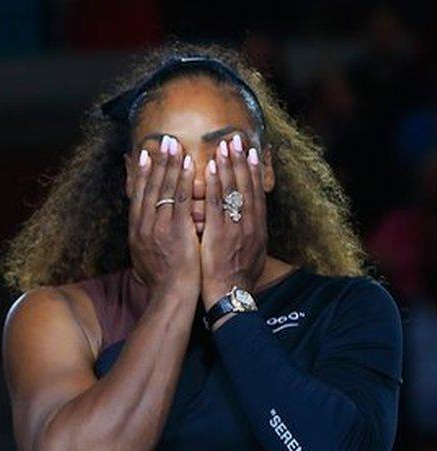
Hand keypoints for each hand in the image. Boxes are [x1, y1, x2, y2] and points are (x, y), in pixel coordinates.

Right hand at [127, 135, 199, 297]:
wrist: (170, 295)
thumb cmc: (161, 280)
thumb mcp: (144, 256)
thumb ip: (145, 237)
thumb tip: (145, 225)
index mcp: (136, 230)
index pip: (138, 195)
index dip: (141, 173)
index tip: (144, 155)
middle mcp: (144, 224)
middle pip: (149, 186)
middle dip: (156, 162)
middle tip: (161, 140)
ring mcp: (159, 225)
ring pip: (164, 188)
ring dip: (170, 164)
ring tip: (174, 144)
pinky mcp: (177, 228)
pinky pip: (181, 198)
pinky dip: (184, 179)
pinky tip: (188, 164)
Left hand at [200, 134, 266, 308]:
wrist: (232, 296)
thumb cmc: (237, 279)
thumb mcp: (251, 255)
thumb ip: (249, 236)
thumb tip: (248, 225)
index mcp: (257, 228)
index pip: (256, 193)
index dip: (252, 171)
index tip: (250, 151)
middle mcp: (250, 223)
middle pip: (247, 186)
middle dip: (241, 161)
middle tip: (236, 139)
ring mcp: (236, 226)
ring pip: (233, 189)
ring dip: (228, 165)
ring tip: (224, 145)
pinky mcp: (220, 232)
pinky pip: (216, 202)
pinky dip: (214, 183)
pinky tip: (208, 167)